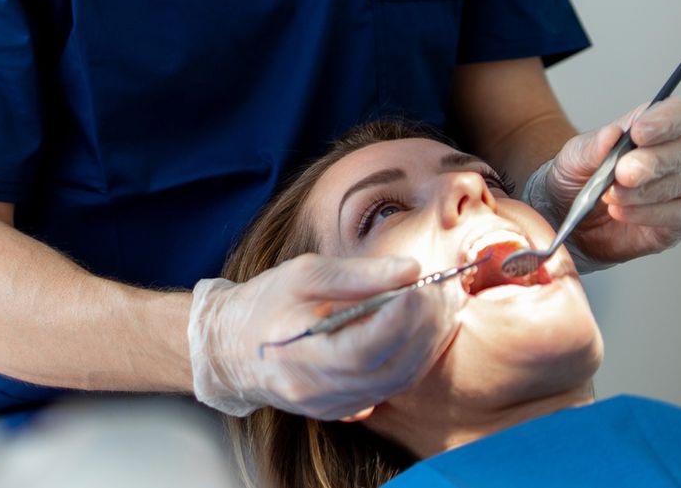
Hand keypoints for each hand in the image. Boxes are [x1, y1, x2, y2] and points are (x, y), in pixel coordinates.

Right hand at [189, 252, 463, 419]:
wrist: (233, 349)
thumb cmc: (265, 303)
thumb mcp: (300, 275)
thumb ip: (354, 275)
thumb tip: (410, 270)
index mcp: (299, 356)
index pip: (361, 348)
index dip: (399, 322)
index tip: (424, 289)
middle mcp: (316, 391)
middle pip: (388, 369)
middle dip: (424, 330)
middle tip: (447, 292)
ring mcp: (332, 407)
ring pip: (397, 383)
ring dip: (428, 345)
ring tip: (444, 307)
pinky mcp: (344, 410)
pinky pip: (391, 388)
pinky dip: (414, 359)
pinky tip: (424, 330)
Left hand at [525, 96, 680, 266]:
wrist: (571, 212)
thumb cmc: (580, 174)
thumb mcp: (574, 156)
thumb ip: (593, 146)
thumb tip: (612, 133)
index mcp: (653, 128)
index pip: (679, 113)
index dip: (666, 121)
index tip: (639, 133)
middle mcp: (674, 155)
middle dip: (650, 163)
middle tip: (621, 173)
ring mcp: (680, 187)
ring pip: (677, 185)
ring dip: (640, 192)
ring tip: (609, 195)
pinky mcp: (678, 218)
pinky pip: (674, 215)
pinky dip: (644, 214)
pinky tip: (619, 211)